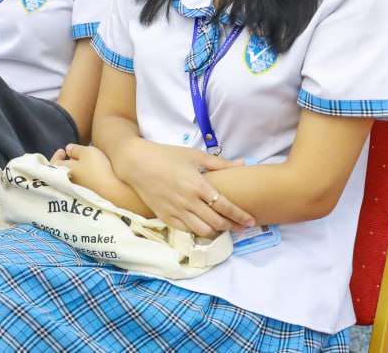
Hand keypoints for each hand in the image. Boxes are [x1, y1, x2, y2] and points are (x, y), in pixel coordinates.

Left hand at [50, 144, 121, 196]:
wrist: (114, 190)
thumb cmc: (98, 168)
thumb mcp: (87, 152)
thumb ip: (75, 149)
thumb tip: (67, 149)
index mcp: (64, 171)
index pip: (53, 164)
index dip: (56, 156)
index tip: (63, 150)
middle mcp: (68, 183)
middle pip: (61, 172)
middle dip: (65, 162)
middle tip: (71, 155)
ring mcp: (77, 190)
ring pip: (71, 177)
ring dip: (73, 168)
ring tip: (81, 161)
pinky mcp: (87, 194)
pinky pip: (79, 183)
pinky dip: (80, 175)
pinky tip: (89, 171)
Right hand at [111, 138, 252, 236]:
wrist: (137, 163)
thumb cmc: (166, 155)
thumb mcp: (194, 155)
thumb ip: (219, 163)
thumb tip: (242, 164)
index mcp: (198, 185)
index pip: (225, 206)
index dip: (240, 215)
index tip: (250, 221)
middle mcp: (188, 201)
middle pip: (216, 222)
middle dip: (231, 226)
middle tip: (240, 226)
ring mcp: (176, 211)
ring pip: (202, 231)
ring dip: (216, 232)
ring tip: (223, 228)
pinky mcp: (165, 217)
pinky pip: (186, 231)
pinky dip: (197, 232)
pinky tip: (203, 227)